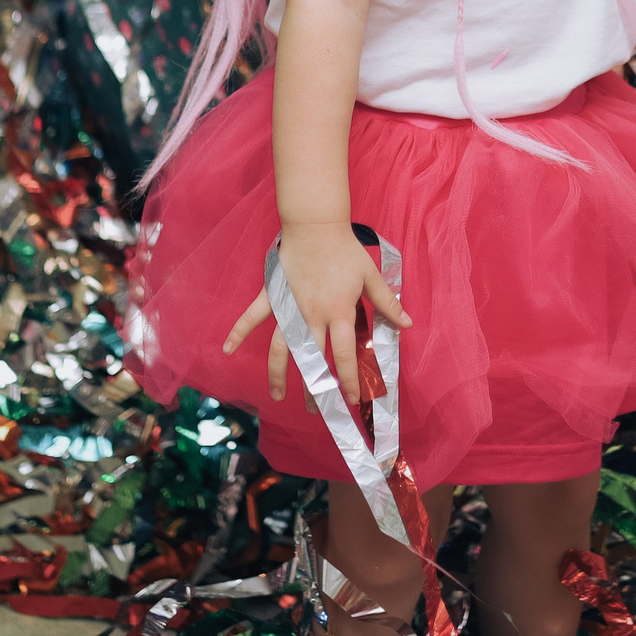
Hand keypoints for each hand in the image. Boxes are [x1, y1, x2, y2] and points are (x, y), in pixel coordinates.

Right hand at [221, 221, 410, 403]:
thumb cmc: (345, 250)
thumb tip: (408, 323)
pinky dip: (238, 332)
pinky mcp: (273, 295)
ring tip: (278, 395)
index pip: (343, 356)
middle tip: (315, 410)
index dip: (347, 380)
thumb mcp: (370, 275)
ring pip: (281, 348)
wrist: (316, 225)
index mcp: (339, 312)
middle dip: (313, 389)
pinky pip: (252, 317)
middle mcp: (312, 316)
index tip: (350, 398)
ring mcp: (289, 307)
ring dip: (278, 374)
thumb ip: (387, 302)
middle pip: (311, 360)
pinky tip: (227, 349)